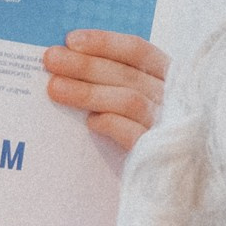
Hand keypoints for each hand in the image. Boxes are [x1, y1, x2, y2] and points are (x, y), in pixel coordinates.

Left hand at [44, 31, 168, 151]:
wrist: (171, 185)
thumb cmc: (147, 131)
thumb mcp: (138, 97)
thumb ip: (115, 79)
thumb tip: (71, 59)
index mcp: (171, 77)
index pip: (138, 51)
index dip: (105, 43)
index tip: (71, 40)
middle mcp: (174, 97)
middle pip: (127, 74)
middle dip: (86, 65)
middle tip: (51, 60)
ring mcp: (170, 125)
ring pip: (128, 100)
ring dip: (89, 92)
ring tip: (55, 88)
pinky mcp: (161, 154)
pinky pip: (134, 134)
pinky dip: (111, 124)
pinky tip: (90, 122)